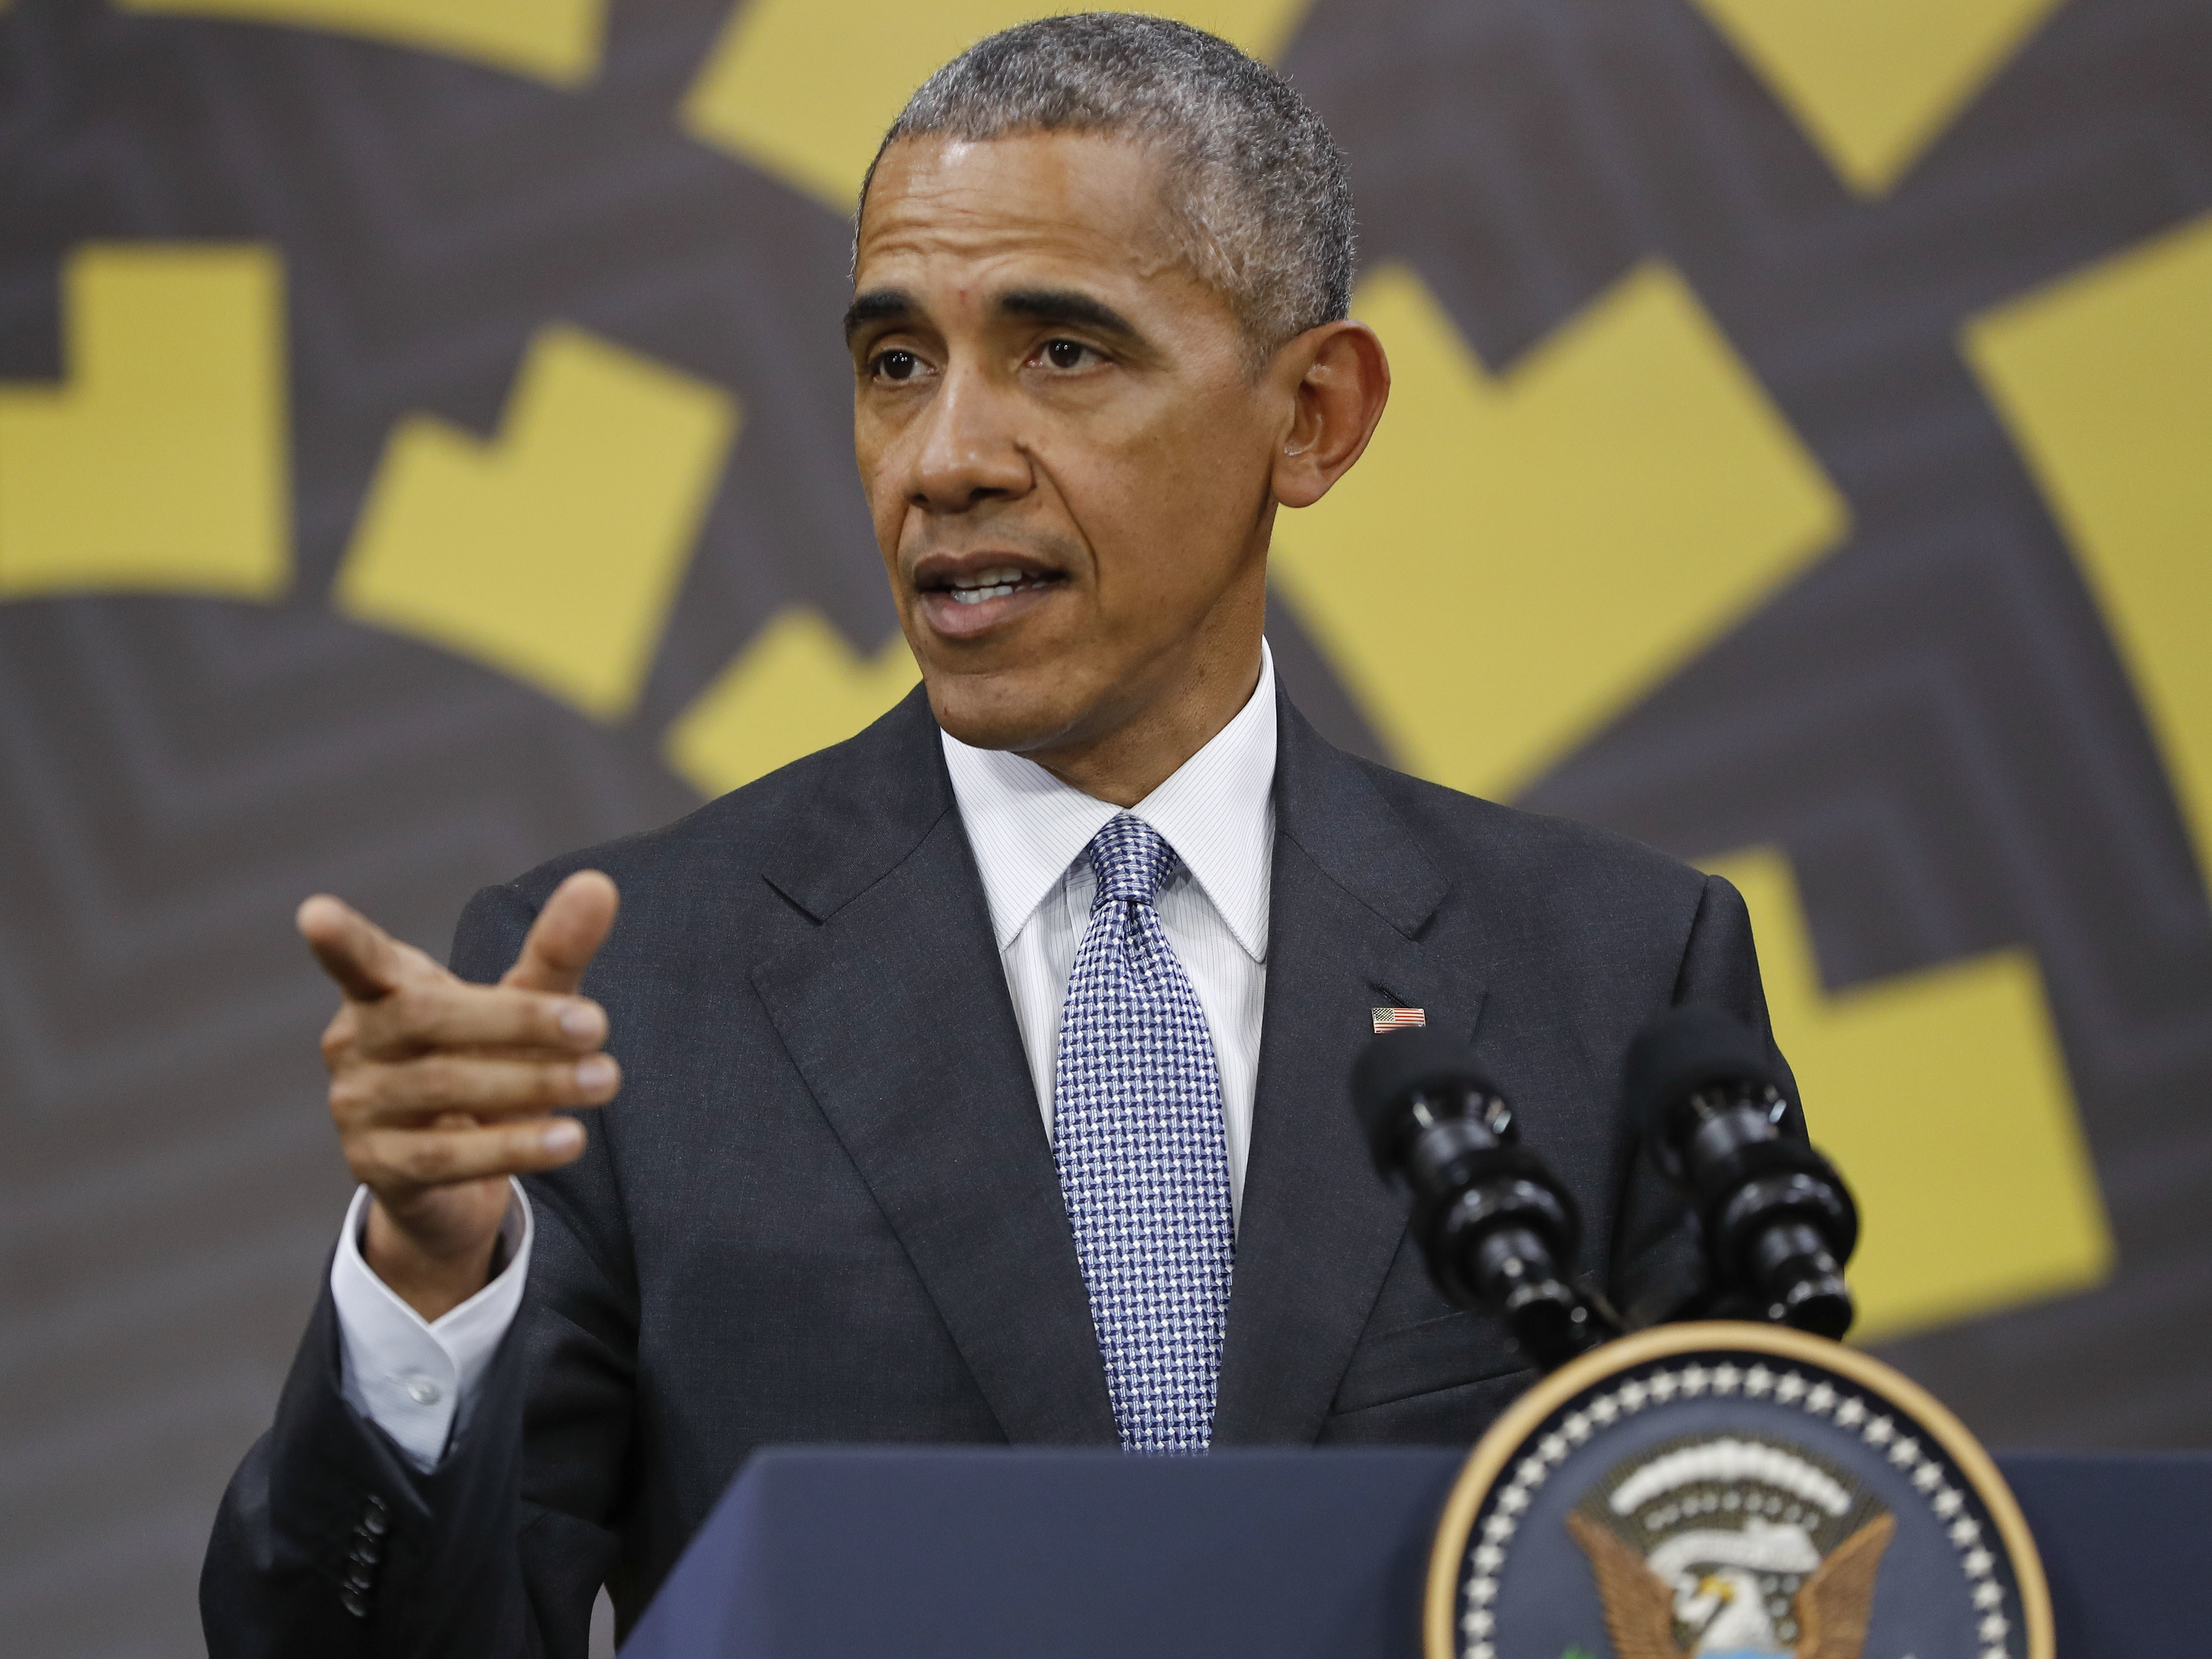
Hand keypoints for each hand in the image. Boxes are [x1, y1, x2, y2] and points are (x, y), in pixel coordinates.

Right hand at [300, 871, 620, 1319]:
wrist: (458, 1173)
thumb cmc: (485, 1062)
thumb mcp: (524, 1006)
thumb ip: (556, 950)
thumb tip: (599, 883)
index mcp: (385, 992)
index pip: (359, 961)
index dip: (341, 941)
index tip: (316, 914)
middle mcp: (357, 1044)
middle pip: (427, 1019)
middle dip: (518, 1020)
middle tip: (598, 1025)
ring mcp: (359, 1108)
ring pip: (443, 1088)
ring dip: (534, 1083)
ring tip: (605, 1080)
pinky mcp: (379, 1167)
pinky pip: (446, 1157)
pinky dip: (515, 1146)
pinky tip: (571, 1140)